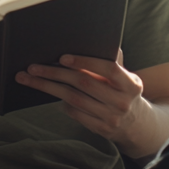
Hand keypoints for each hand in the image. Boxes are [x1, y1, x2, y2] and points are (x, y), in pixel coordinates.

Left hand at [16, 49, 150, 151]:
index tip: (62, 58)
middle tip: (32, 68)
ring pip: (74, 100)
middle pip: (84, 84)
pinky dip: (63, 103)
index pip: (107, 68)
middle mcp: (122, 102)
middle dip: (55, 74)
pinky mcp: (101, 130)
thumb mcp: (126, 77)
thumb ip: (112, 61)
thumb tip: (94, 39)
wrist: (137, 124)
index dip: (85, 61)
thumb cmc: (125, 92)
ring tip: (30, 79)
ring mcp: (111, 118)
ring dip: (50, 88)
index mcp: (130, 84)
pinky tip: (52, 93)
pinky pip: (75, 114)